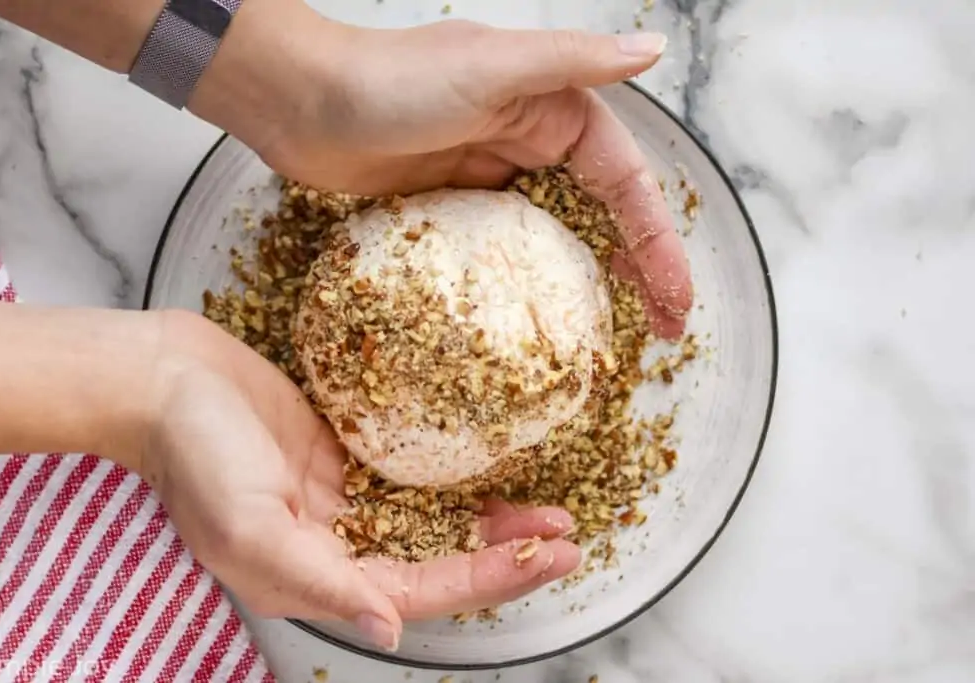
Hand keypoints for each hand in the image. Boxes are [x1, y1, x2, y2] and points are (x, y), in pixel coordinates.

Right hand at [140, 311, 580, 649]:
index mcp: (315, 577)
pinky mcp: (345, 451)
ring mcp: (344, 496)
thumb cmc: (193, 454)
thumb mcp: (249, 529)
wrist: (164, 379)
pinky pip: (412, 471)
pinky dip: (454, 473)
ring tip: (550, 507)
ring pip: (434, 518)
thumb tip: (389, 630)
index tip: (551, 557)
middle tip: (569, 534)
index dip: (491, 578)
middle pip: (440, 559)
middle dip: (507, 553)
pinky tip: (492, 464)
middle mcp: (337, 544)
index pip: (424, 590)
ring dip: (490, 516)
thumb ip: (321, 583)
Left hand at [192, 2, 692, 338]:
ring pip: (555, 241)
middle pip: (601, 219)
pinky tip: (531, 327)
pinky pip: (501, 255)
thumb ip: (574, 62)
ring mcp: (490, 181)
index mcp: (555, 112)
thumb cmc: (392, 79)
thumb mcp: (493, 65)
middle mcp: (531, 145)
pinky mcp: (451, 209)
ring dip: (584, 287)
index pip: (628, 186)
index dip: (659, 244)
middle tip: (659, 336)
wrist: (300, 102)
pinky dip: (523, 288)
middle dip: (636, 274)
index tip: (676, 303)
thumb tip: (653, 49)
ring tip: (607, 346)